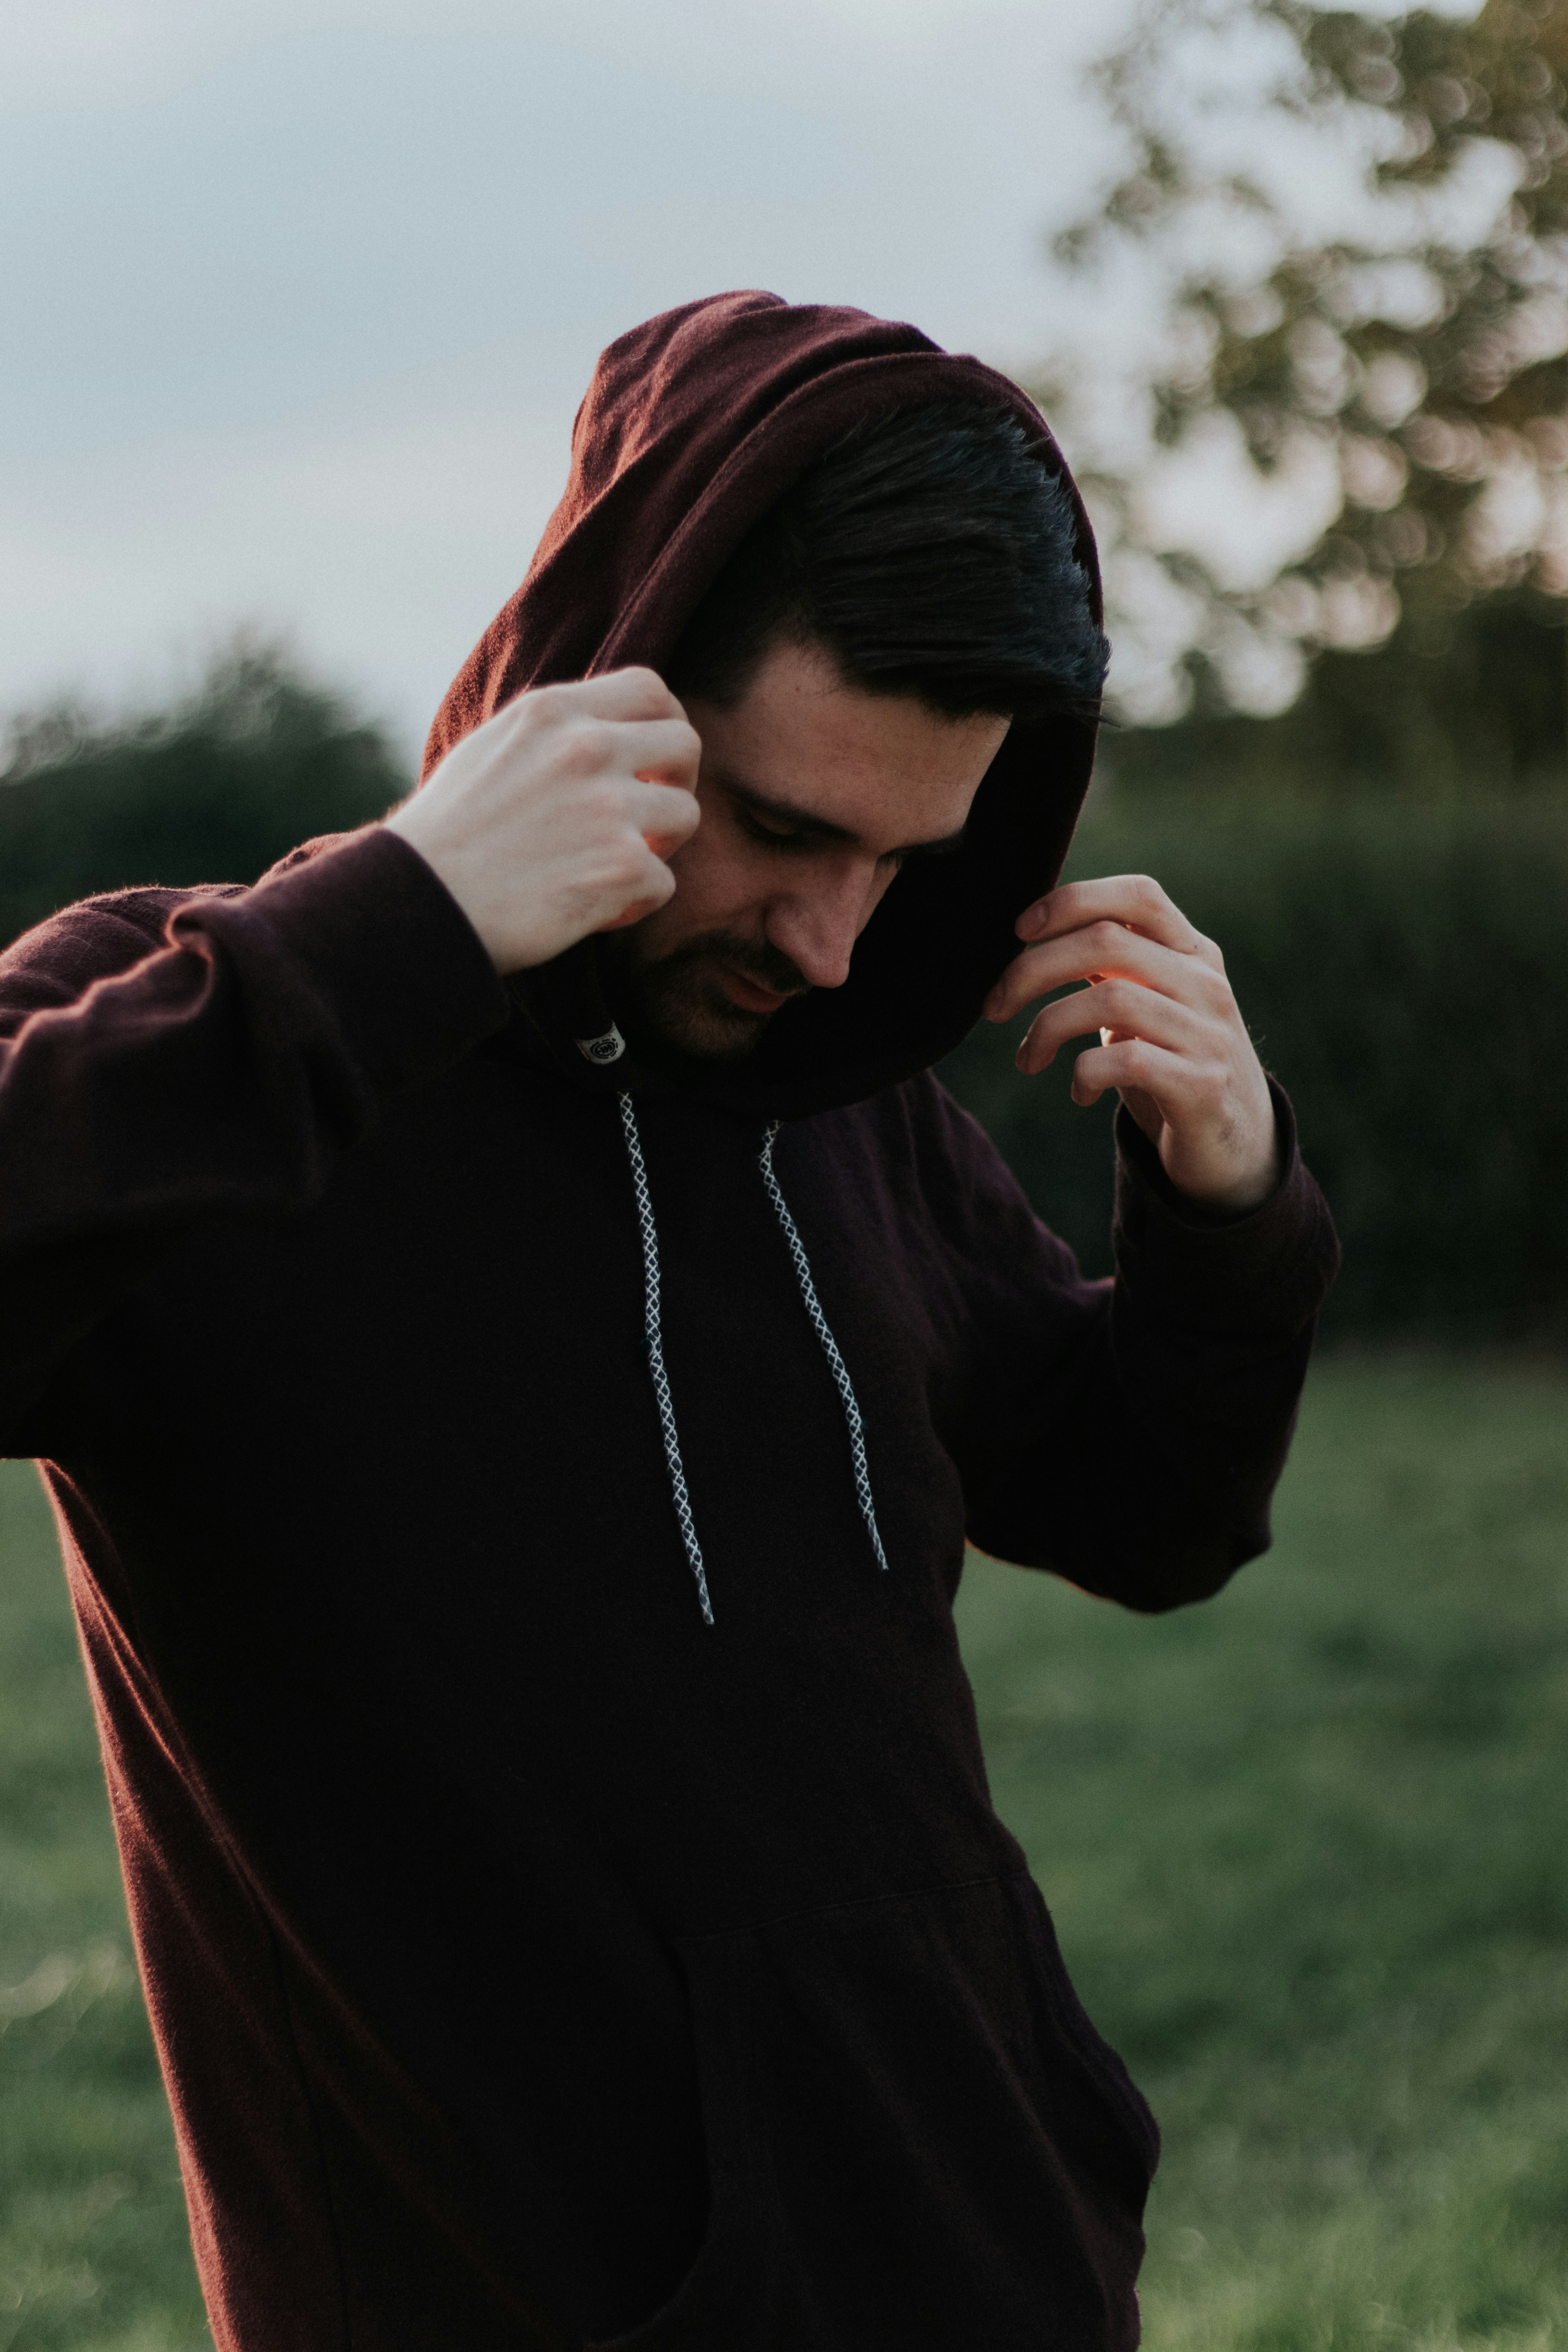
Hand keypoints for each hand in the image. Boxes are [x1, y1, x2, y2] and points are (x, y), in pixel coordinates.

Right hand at [386, 670, 701, 972]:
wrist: (418, 901)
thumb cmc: (447, 837)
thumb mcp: (492, 750)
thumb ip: (553, 734)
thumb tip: (608, 734)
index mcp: (553, 711)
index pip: (649, 689)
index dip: (665, 724)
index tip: (651, 760)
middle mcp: (587, 748)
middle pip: (685, 744)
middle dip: (676, 782)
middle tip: (649, 817)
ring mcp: (610, 807)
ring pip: (685, 815)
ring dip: (658, 847)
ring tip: (612, 868)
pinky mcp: (623, 866)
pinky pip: (664, 882)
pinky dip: (635, 903)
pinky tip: (593, 910)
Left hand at [984, 873, 1278, 1213]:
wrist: (1237, 1146)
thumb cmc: (1172, 1065)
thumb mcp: (1150, 1006)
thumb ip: (1112, 969)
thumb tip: (1033, 939)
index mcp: (1192, 954)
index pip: (1138, 895)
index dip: (1072, 901)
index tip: (1020, 930)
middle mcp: (1205, 984)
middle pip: (1106, 940)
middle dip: (1031, 968)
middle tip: (994, 1005)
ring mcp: (1207, 1034)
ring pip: (1110, 999)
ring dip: (1046, 1027)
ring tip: (1027, 1059)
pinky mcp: (1202, 1085)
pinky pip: (1127, 1061)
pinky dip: (1084, 1075)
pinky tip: (1079, 1093)